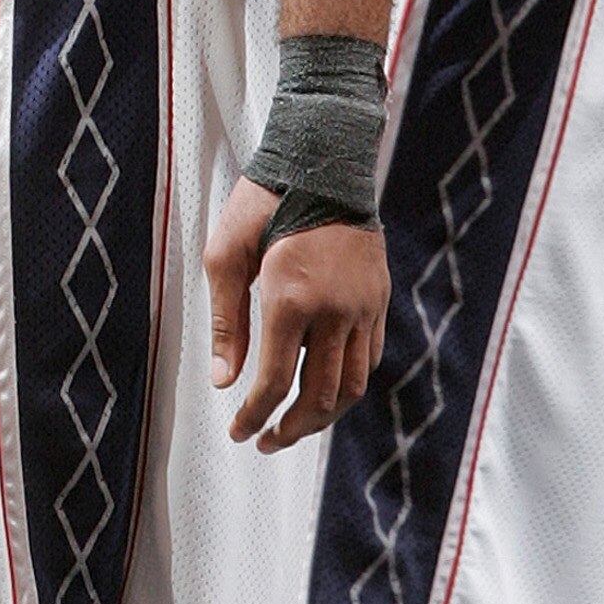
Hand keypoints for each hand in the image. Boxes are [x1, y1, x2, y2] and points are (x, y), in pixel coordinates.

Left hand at [204, 175, 387, 449]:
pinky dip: (348, 384)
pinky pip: (370, 358)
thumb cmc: (264, 202)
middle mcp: (335, 312)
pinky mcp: (379, 300)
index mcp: (291, 300)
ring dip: (323, 417)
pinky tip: (324, 389)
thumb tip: (225, 382)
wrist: (325, 160)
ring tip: (295, 428)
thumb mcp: (224, 254)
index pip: (275, 382)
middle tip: (265, 443)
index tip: (238, 432)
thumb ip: (226, 323)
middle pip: (319, 397)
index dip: (254, 417)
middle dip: (290, 430)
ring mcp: (363, 308)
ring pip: (352, 385)